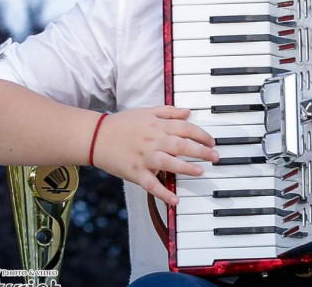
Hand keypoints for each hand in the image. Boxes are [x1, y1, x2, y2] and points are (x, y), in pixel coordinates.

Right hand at [91, 106, 218, 204]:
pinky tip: (175, 199)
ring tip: (200, 172)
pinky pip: (151, 184)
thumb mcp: (146, 112)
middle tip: (215, 157)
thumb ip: (169, 112)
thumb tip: (188, 112)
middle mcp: (153, 141)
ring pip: (169, 163)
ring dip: (186, 168)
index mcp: (157, 126)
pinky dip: (163, 193)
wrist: (96, 137)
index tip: (211, 141)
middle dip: (201, 151)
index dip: (201, 134)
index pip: (185, 128)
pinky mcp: (135, 172)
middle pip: (182, 145)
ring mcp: (145, 158)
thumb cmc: (122, 124)